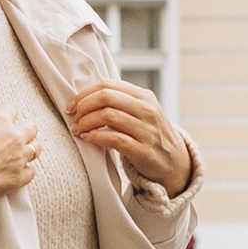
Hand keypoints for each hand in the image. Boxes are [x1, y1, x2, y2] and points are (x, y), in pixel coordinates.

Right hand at [0, 107, 39, 204]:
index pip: (12, 109)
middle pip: (31, 128)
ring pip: (35, 150)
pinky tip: (15, 173)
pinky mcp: (18, 178)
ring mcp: (19, 158)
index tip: (0, 120)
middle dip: (25, 132)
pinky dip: (25, 172)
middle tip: (14, 138)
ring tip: (19, 155)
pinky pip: (31, 172)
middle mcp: (14, 137)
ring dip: (28, 151)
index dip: (6, 114)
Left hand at [70, 77, 193, 197]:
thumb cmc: (150, 136)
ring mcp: (147, 130)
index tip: (73, 105)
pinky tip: (87, 139)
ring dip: (86, 122)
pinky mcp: (143, 150)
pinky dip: (95, 137)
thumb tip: (86, 97)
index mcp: (144, 96)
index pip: (107, 85)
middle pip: (105, 97)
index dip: (85, 94)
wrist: (174, 163)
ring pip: (107, 116)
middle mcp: (147, 110)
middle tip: (74, 117)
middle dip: (83, 106)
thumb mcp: (142, 112)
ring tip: (78, 130)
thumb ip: (121, 102)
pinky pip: (114, 139)